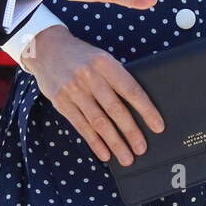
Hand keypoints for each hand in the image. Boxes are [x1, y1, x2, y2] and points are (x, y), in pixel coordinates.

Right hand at [21, 25, 162, 163]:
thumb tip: (139, 108)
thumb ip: (116, 78)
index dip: (146, 110)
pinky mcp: (61, 102)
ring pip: (98, 122)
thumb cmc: (82, 57)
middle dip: (131, 132)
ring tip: (126, 157)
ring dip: (114, 142)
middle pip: (115, 109)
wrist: (47, 48)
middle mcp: (89, 76)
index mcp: (105, 63)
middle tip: (142, 148)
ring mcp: (73, 90)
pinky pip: (81, 126)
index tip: (158, 126)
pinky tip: (105, 154)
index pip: (130, 90)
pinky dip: (94, 142)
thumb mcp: (101, 58)